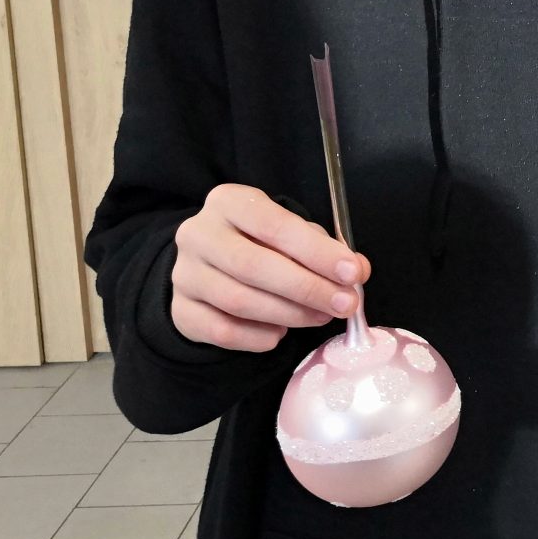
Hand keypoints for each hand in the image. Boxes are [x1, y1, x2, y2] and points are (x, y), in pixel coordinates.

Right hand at [171, 184, 370, 351]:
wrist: (207, 265)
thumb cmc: (258, 243)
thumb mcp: (289, 232)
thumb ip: (322, 248)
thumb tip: (357, 271)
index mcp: (228, 202)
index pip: (275, 225)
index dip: (316, 251)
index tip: (352, 272)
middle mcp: (198, 234)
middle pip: (254, 265)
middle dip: (307, 288)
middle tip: (345, 304)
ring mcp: (184, 274)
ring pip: (239, 300)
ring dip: (289, 313)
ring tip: (321, 317)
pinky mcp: (180, 310)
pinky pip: (222, 331)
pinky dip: (257, 336)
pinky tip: (281, 333)